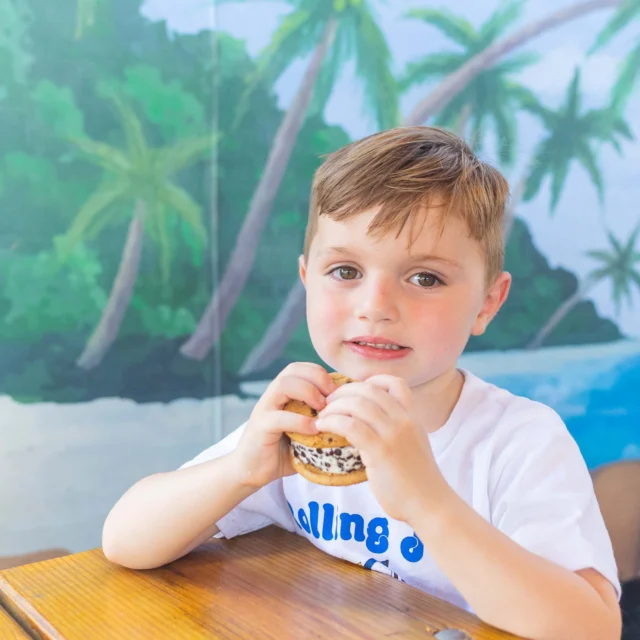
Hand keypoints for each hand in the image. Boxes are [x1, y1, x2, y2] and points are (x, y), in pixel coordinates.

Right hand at [233, 362, 336, 487]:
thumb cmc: (283, 450)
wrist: (251, 470)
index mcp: (283, 393)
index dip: (321, 374)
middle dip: (317, 378)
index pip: (301, 367)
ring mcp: (264, 409)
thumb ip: (322, 421)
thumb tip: (354, 418)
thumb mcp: (306, 431)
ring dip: (308, 393)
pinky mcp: (260, 427)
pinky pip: (279, 417)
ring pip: (283, 385)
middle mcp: (272, 396)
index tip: (337, 391)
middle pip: (292, 370)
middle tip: (333, 398)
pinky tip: (314, 430)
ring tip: (322, 410)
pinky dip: (300, 422)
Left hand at [315, 375, 449, 524]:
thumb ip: (393, 431)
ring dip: (334, 407)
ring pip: (358, 403)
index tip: (353, 392)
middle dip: (343, 391)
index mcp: (412, 417)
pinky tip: (322, 428)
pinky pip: (351, 426)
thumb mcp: (411, 445)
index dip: (371, 381)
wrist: (430, 505)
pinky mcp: (381, 452)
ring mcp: (394, 434)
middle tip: (328, 403)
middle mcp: (404, 420)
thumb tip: (364, 425)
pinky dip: (332, 422)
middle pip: (369, 389)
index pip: (395, 383)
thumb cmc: (417, 482)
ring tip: (322, 417)